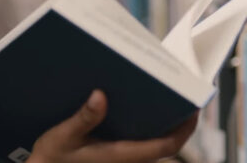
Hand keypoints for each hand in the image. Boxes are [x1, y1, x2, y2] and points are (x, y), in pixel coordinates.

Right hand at [26, 90, 197, 162]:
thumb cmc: (52, 158)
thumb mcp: (63, 136)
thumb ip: (84, 118)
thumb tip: (101, 96)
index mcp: (121, 155)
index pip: (167, 146)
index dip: (185, 128)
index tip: (195, 106)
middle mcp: (127, 160)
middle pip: (165, 142)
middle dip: (177, 119)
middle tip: (181, 90)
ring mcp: (122, 159)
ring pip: (153, 142)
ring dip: (161, 121)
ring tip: (161, 92)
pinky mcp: (114, 156)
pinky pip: (139, 141)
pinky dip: (145, 125)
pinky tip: (134, 105)